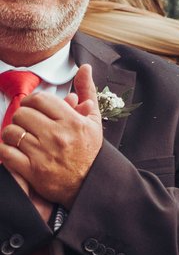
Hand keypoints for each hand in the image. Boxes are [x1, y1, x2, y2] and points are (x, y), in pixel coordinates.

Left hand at [0, 68, 105, 210]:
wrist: (91, 185)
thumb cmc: (90, 152)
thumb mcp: (94, 121)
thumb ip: (87, 92)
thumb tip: (84, 69)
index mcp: (73, 122)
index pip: (40, 99)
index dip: (32, 101)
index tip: (34, 108)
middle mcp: (58, 136)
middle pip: (22, 113)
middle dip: (22, 117)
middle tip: (28, 124)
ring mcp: (43, 154)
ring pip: (11, 131)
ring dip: (12, 133)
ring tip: (21, 137)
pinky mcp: (32, 171)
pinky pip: (6, 151)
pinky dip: (6, 149)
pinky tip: (16, 150)